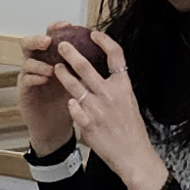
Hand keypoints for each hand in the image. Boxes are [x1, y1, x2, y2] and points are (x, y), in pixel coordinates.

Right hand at [15, 24, 80, 156]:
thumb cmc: (68, 103)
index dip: (57, 28)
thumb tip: (103, 48)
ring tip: (52, 68)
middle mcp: (38, 64)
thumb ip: (84, 66)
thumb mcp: (79, 81)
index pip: (51, 36)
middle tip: (48, 41)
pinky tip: (45, 79)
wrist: (57, 127)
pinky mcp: (24, 92)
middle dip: (38, 39)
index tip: (68, 24)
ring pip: (27, 62)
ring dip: (39, 63)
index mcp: (51, 58)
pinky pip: (26, 80)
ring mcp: (29, 77)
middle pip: (30, 44)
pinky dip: (35, 77)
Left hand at [46, 28, 169, 189]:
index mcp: (124, 86)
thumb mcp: (130, 102)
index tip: (94, 34)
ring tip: (56, 68)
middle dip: (71, 53)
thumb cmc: (132, 130)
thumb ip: (117, 88)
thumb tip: (107, 75)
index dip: (104, 42)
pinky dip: (71, 105)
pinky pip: (73, 108)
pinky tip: (69, 103)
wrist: (133, 155)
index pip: (116, 56)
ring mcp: (97, 108)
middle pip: (86, 67)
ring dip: (62, 75)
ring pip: (74, 86)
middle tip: (61, 45)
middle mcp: (110, 94)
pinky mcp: (87, 123)